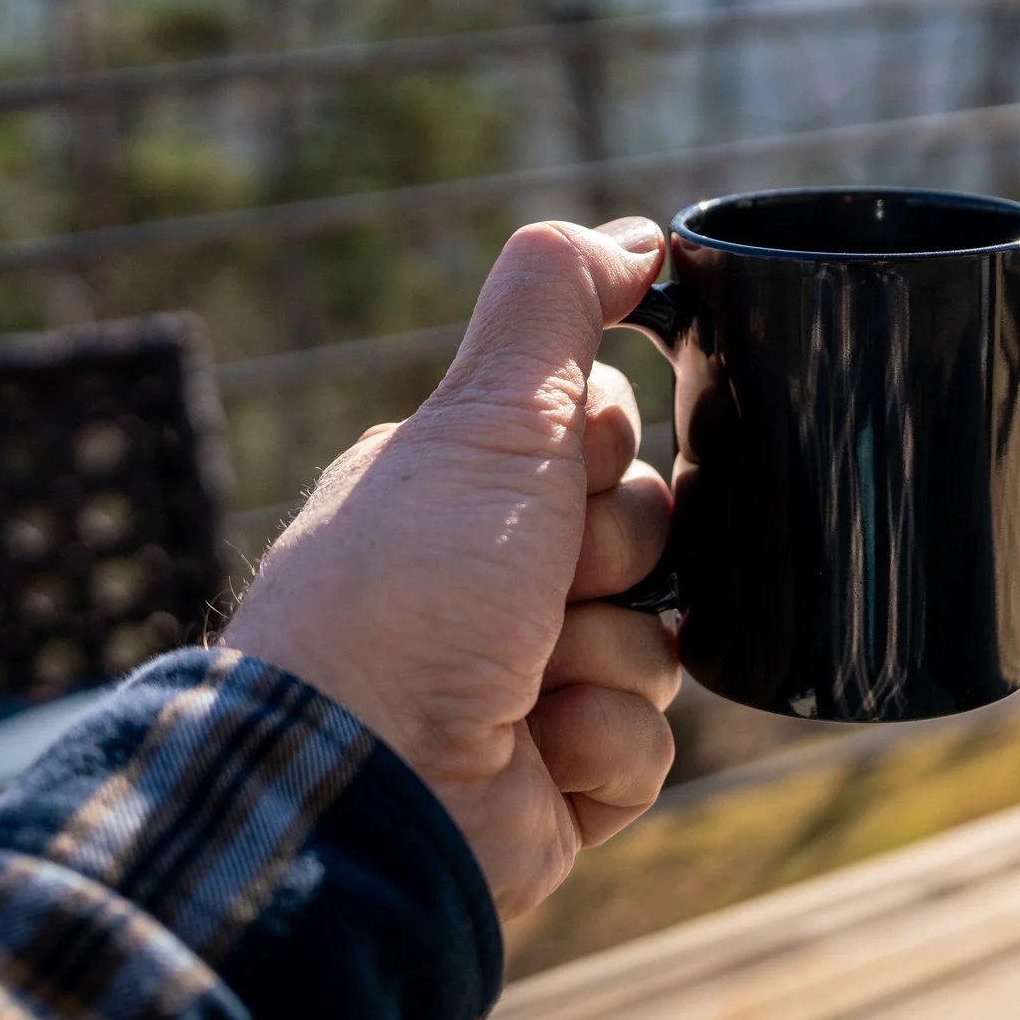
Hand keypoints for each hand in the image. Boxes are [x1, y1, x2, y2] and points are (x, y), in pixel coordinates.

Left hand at [222, 218, 680, 919]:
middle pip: (645, 534)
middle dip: (613, 557)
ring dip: (606, 659)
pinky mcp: (555, 786)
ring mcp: (524, 687)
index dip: (603, 448)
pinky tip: (535, 752)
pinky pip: (650, 748)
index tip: (558, 472)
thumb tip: (632, 233)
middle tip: (545, 584)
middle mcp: (488, 584)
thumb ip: (554, 301)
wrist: (362, 783)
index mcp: (464, 489)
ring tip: (528, 681)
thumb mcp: (484, 410)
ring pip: (657, 645)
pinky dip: (601, 748)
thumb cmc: (411, 584)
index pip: (605, 433)